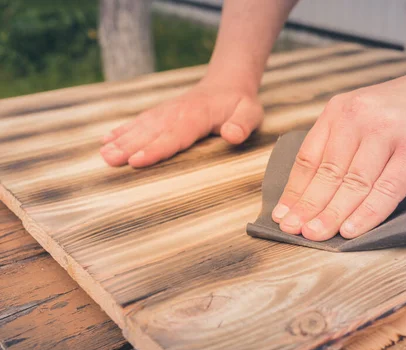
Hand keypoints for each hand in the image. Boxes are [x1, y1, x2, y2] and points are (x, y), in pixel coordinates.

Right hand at [100, 80, 263, 166]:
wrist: (229, 82)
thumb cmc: (240, 103)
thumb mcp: (251, 113)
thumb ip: (242, 124)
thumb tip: (232, 135)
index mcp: (197, 116)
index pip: (174, 135)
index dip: (155, 149)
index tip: (136, 161)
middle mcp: (177, 112)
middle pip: (151, 132)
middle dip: (129, 146)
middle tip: (108, 161)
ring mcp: (167, 111)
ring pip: (142, 126)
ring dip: (121, 139)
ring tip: (103, 154)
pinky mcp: (163, 112)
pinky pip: (141, 121)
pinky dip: (123, 129)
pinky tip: (107, 139)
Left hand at [271, 70, 405, 240]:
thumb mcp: (363, 114)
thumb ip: (340, 144)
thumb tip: (312, 190)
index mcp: (340, 110)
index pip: (309, 158)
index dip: (295, 191)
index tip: (283, 216)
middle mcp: (359, 118)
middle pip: (327, 173)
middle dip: (308, 207)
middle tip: (294, 231)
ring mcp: (388, 132)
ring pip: (354, 183)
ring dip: (333, 214)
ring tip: (316, 235)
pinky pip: (386, 188)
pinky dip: (368, 213)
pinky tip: (353, 229)